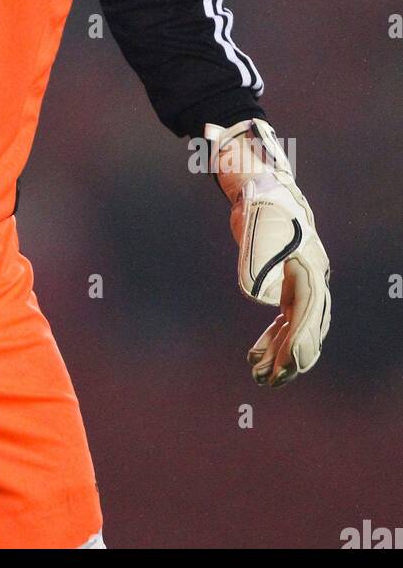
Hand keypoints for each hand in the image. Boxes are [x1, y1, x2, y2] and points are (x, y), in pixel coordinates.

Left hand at [206, 118, 329, 387]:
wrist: (260, 185)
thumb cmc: (259, 204)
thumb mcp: (256, 228)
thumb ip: (258, 260)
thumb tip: (260, 295)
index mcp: (310, 267)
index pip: (307, 312)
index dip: (298, 340)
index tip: (287, 365)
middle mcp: (312, 277)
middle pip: (308, 326)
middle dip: (292, 357)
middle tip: (272, 382)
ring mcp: (301, 281)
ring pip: (297, 326)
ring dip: (281, 353)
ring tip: (260, 378)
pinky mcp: (286, 283)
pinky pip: (286, 319)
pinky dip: (273, 339)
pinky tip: (258, 356)